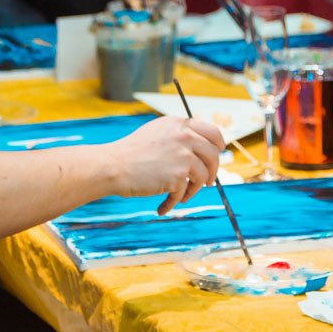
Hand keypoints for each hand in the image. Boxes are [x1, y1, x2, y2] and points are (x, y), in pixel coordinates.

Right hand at [110, 115, 226, 214]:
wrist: (114, 166)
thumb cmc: (132, 152)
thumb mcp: (158, 133)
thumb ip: (179, 135)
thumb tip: (202, 147)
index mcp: (180, 124)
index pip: (213, 132)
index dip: (218, 146)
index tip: (216, 156)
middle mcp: (185, 136)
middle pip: (214, 155)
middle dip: (212, 171)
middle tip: (207, 182)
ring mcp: (183, 155)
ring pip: (203, 176)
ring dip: (193, 190)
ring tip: (181, 197)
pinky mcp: (179, 175)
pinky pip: (184, 192)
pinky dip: (174, 202)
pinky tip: (162, 207)